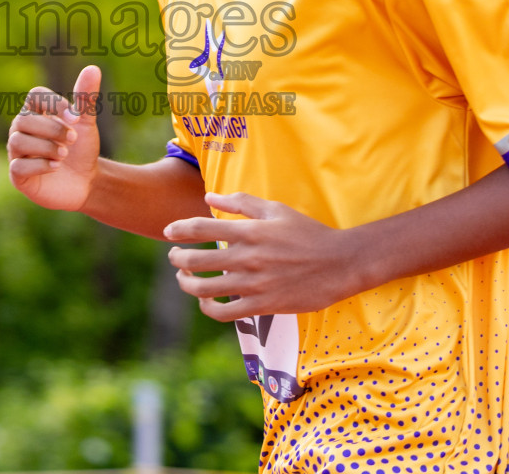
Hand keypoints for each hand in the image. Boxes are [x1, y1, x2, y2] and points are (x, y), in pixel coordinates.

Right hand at [7, 65, 102, 211]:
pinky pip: (18, 166)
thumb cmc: (81, 149)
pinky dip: (39, 165)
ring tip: (64, 155)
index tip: (75, 117)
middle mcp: (21, 130)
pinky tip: (56, 167)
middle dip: (51, 128)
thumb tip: (93, 68)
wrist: (86, 182)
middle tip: (72, 139)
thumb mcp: (85, 123)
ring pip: (18, 141)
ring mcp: (17, 153)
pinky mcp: (18, 176)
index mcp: (36, 113)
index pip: (34, 95)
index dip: (54, 103)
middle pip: (24, 119)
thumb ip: (86, 98)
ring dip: (45, 146)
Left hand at [164, 192, 367, 320]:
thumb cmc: (308, 233)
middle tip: (174, 257)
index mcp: (249, 231)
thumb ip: (241, 203)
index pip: (201, 228)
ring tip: (184, 278)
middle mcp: (247, 258)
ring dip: (187, 284)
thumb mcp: (276, 210)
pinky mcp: (262, 306)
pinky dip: (208, 309)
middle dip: (177, 258)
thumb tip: (210, 196)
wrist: (339, 263)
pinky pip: (224, 313)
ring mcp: (254, 284)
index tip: (169, 232)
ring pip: (205, 289)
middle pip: (196, 261)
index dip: (179, 229)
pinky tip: (207, 302)